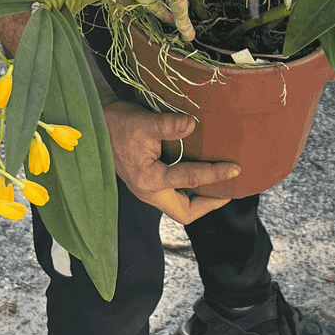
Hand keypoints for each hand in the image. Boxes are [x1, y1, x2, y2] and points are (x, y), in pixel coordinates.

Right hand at [104, 101, 236, 225]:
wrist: (99, 124)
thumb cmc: (119, 124)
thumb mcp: (143, 122)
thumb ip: (167, 125)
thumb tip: (191, 124)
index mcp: (149, 180)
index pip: (190, 180)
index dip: (215, 175)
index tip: (235, 169)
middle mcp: (149, 192)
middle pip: (185, 212)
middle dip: (209, 204)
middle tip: (229, 190)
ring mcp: (148, 190)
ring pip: (180, 206)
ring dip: (201, 199)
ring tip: (221, 185)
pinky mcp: (149, 183)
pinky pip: (175, 194)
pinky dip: (192, 189)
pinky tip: (203, 174)